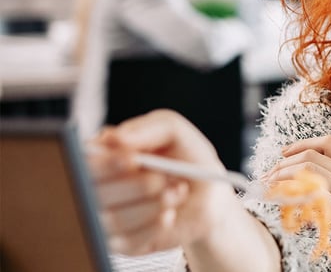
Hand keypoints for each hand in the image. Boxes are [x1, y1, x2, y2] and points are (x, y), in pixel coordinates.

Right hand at [87, 109, 238, 255]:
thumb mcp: (173, 131)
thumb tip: (114, 138)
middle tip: (163, 179)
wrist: (208, 193)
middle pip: (94, 193)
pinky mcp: (119, 243)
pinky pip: (129, 241)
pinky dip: (156, 225)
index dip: (106, 163)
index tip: (133, 160)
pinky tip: (169, 214)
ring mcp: (103, 217)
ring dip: (153, 204)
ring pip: (113, 219)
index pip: (82, 162)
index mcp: (98, 155)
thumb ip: (147, 128)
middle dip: (137, 185)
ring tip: (176, 191)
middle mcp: (93, 187)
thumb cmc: (183, 157)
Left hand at [264, 136, 330, 256]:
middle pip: (312, 155)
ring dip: (282, 173)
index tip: (286, 152)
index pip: (329, 143)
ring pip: (307, 168)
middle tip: (271, 172)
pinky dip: (288, 190)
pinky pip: (307, 190)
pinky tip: (279, 196)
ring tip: (270, 183)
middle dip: (285, 161)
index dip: (304, 143)